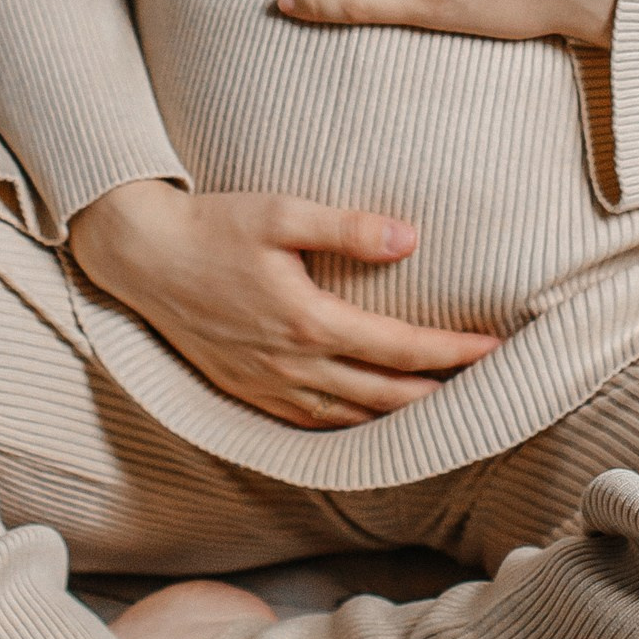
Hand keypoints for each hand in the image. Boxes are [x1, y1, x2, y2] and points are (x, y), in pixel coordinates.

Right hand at [64, 177, 500, 428]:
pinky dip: (351, 425)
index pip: (399, 349)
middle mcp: (292, 365)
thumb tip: (411, 239)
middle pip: (384, 395)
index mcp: (307, 321)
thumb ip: (348, 228)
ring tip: (441, 404)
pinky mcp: (247, 392)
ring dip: (399, 416)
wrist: (144, 257)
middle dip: (439, 392)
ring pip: (350, 417)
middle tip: (485, 385)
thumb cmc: (214, 226)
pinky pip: (312, 422)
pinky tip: (369, 415)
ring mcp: (267, 386)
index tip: (493, 348)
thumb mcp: (282, 212)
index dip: (451, 352)